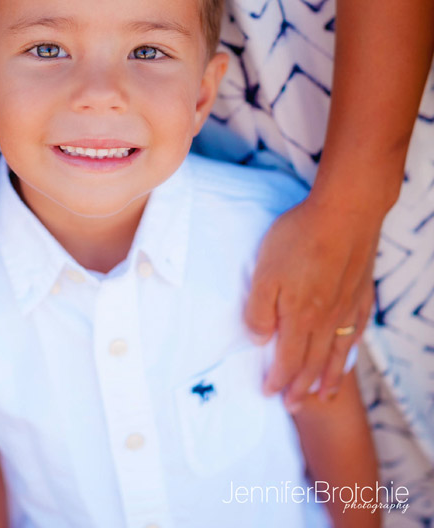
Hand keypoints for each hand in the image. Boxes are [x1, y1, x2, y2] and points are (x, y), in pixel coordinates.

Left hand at [244, 193, 378, 411]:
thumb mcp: (264, 272)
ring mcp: (347, 307)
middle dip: (300, 387)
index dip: (277, 379)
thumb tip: (260, 340)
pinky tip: (347, 354)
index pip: (288, 359)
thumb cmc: (299, 239)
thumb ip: (259, 311)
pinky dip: (350, 351)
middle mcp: (327, 319)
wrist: (345, 213)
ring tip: (322, 395)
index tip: (269, 393)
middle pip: (313, 363)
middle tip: (293, 406)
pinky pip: (356, 333)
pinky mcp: (361, 293)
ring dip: (328, 377)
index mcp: (300, 317)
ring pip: (336, 353)